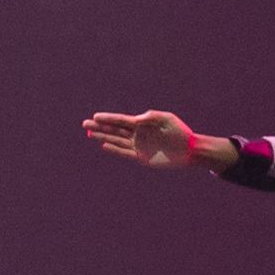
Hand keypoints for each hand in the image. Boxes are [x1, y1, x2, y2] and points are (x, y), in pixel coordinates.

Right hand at [82, 110, 200, 169]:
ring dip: (103, 137)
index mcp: (142, 123)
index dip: (108, 118)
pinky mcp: (141, 157)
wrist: (189, 150)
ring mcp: (138, 146)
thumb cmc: (179, 132)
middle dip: (100, 127)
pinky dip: (114, 149)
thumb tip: (136, 119)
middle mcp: (138, 134)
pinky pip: (125, 153)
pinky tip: (104, 145)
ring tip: (89, 134)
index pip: (121, 120)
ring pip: (116, 140)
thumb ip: (151, 117)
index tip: (95, 116)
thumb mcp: (167, 119)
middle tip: (85, 124)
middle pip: (114, 130)